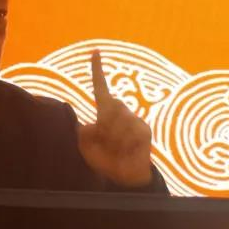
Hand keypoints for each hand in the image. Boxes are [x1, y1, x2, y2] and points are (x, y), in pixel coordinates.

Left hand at [77, 50, 154, 186]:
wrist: (124, 176)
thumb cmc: (105, 159)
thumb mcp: (86, 146)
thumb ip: (85, 133)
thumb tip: (93, 123)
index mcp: (105, 112)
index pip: (100, 88)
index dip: (97, 70)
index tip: (95, 52)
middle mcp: (120, 111)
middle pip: (108, 106)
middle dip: (104, 127)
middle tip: (106, 144)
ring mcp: (133, 119)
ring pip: (118, 121)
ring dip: (113, 140)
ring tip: (117, 150)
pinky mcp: (144, 129)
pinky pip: (129, 132)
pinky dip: (124, 145)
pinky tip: (127, 152)